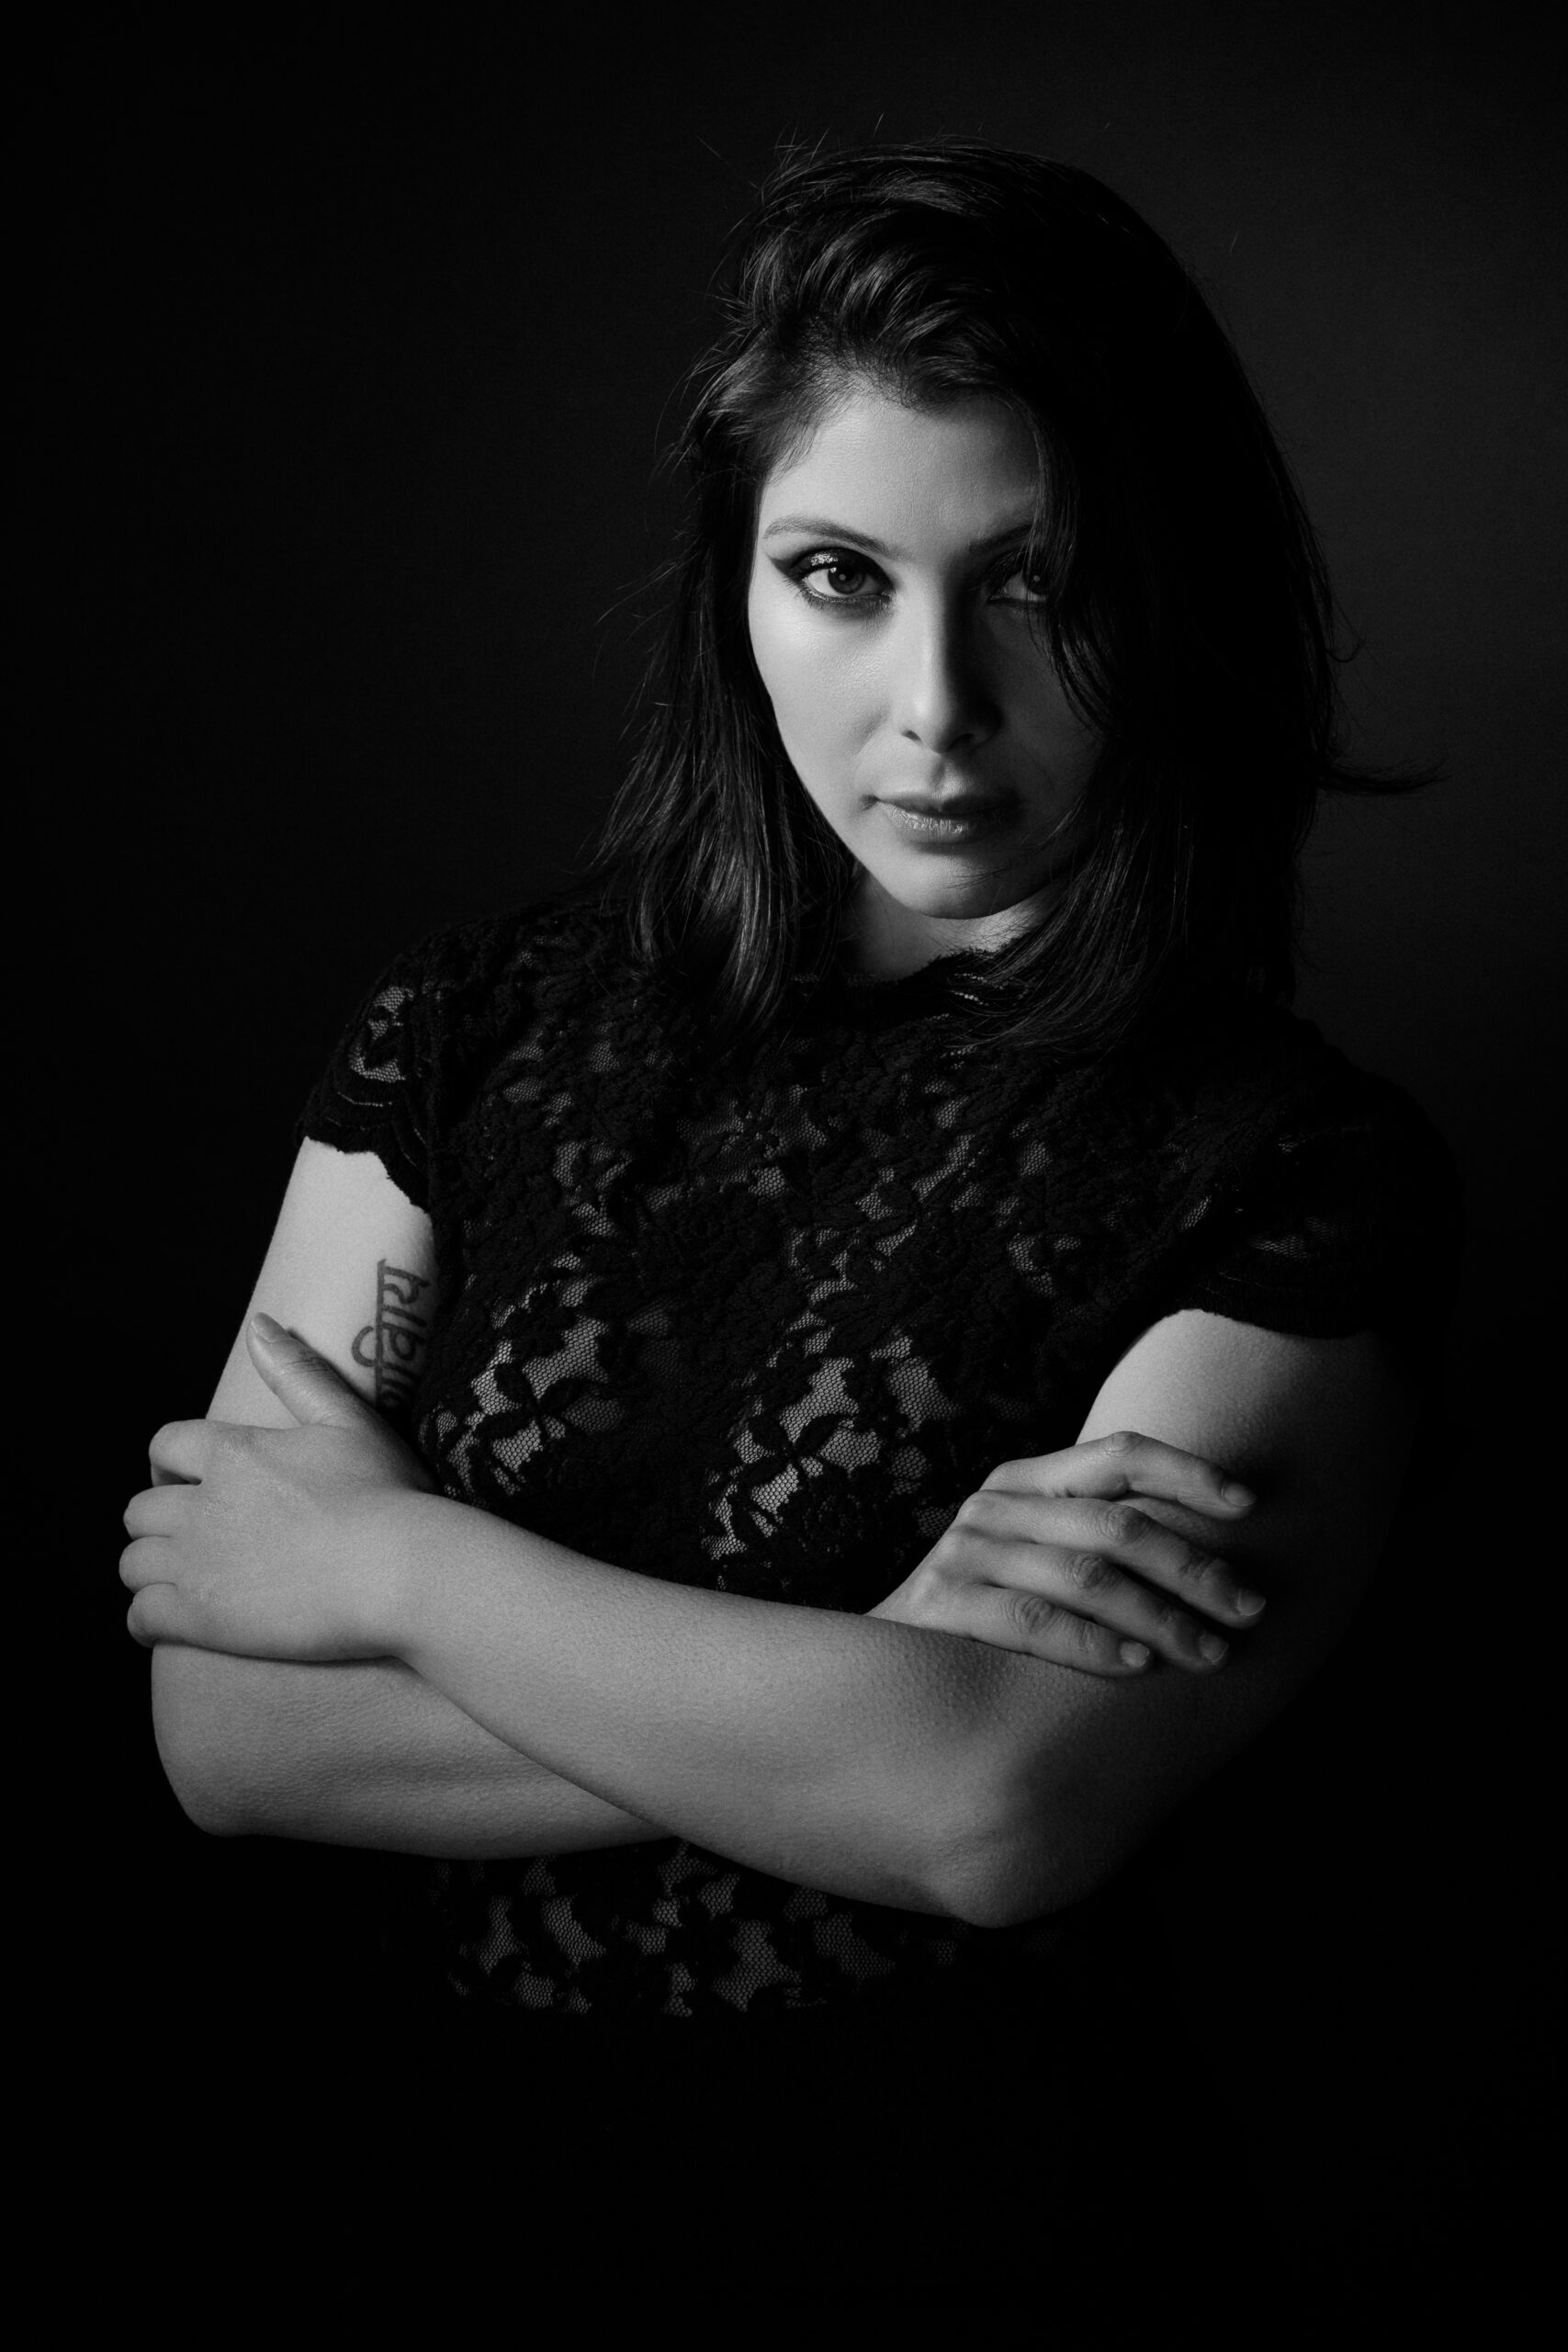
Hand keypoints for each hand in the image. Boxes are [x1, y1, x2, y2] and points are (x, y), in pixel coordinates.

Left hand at [120, 1314, 434, 1658]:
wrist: (400, 1571)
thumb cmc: (386, 1493)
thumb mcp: (347, 1419)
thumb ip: (297, 1371)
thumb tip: (258, 1324)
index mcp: (232, 1454)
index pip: (164, 1446)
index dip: (167, 1465)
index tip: (182, 1481)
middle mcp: (201, 1506)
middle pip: (140, 1510)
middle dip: (156, 1520)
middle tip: (189, 1535)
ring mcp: (196, 1565)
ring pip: (133, 1563)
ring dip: (149, 1568)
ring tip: (178, 1580)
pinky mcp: (200, 1619)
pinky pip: (140, 1618)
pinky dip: (144, 1620)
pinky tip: (165, 1623)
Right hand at [869, 1430, 1266, 1676]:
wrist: (884, 1672)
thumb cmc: (989, 1616)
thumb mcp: (1038, 1559)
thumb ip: (1102, 1543)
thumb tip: (1224, 1559)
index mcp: (1028, 1480)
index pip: (1119, 1454)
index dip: (1189, 1473)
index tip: (1250, 1506)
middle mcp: (995, 1505)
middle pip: (1116, 1523)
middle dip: (1195, 1568)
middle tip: (1250, 1609)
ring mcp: (964, 1552)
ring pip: (1085, 1575)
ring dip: (1159, 1617)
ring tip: (1210, 1652)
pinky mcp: (940, 1604)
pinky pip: (1031, 1620)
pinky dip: (1091, 1644)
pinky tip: (1138, 1666)